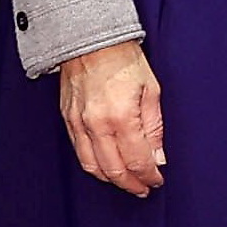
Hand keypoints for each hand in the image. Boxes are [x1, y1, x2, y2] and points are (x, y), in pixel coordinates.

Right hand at [57, 40, 164, 197]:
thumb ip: (155, 127)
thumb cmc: (124, 58)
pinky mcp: (68, 119)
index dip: (149, 176)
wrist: (90, 38)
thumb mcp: (151, 89)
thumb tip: (158, 157)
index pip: (137, 161)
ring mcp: (79, 124)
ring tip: (126, 182)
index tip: (157, 181)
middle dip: (131, 185)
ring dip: (111, 180)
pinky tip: (106, 167)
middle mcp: (97, 125)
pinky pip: (79, 152)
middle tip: (143, 189)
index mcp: (121, 117)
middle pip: (114, 170)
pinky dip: (93, 165)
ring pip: (93, 167)